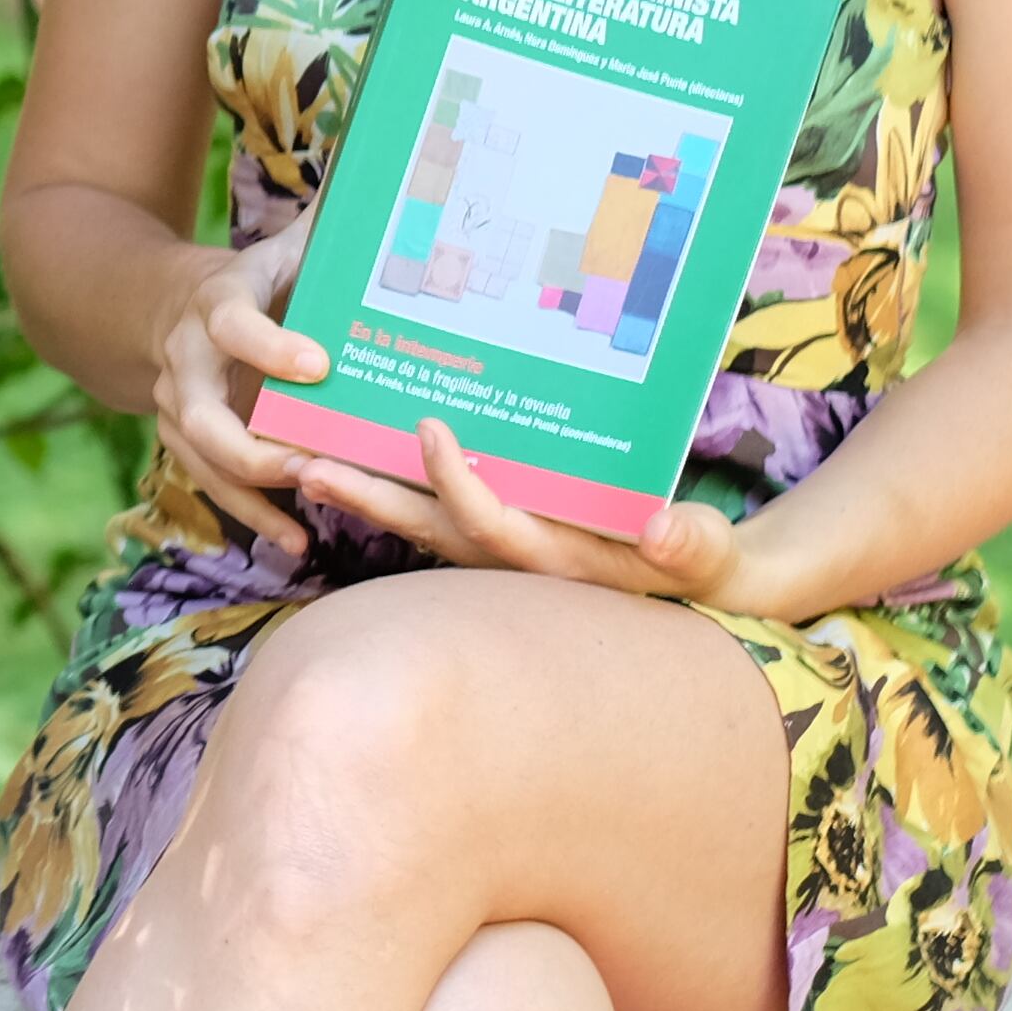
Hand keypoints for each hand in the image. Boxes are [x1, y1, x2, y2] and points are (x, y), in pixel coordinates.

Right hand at [152, 220, 324, 552]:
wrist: (162, 308)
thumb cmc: (251, 279)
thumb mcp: (279, 249)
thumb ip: (329, 229)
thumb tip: (391, 175)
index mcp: (214, 305)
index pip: (232, 324)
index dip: (269, 345)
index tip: (318, 364)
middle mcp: (187, 361)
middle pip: (202, 416)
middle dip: (252, 447)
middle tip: (309, 463)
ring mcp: (181, 408)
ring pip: (203, 461)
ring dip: (253, 494)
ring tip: (306, 523)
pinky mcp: (187, 442)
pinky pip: (213, 486)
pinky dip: (254, 516)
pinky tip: (297, 541)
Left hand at [296, 414, 776, 612]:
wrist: (698, 580)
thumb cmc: (702, 563)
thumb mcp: (708, 554)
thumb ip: (691, 545)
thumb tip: (664, 530)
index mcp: (553, 559)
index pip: (487, 524)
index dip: (455, 481)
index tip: (430, 430)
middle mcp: (513, 556)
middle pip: (425, 526)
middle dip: (367, 497)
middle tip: (304, 462)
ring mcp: (501, 544)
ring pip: (419, 517)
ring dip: (364, 490)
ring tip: (304, 458)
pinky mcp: (500, 529)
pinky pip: (437, 506)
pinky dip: (398, 483)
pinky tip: (359, 449)